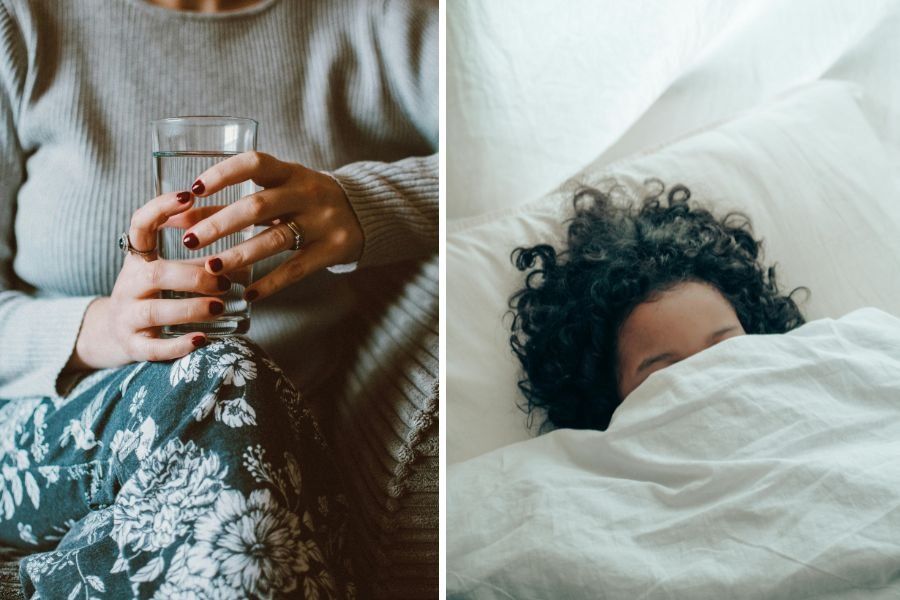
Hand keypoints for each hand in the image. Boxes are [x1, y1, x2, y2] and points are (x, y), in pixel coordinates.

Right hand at [66, 191, 232, 370]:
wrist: (113, 334)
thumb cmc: (154, 295)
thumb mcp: (169, 271)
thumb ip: (200, 260)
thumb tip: (248, 251)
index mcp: (138, 260)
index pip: (139, 226)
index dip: (160, 208)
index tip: (188, 195)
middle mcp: (128, 285)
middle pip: (155, 275)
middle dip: (192, 276)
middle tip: (224, 280)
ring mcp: (127, 317)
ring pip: (154, 311)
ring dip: (190, 308)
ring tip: (219, 307)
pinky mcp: (133, 347)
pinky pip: (153, 348)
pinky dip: (178, 345)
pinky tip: (201, 340)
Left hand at [175, 151, 363, 302]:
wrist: (365, 212)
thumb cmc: (305, 200)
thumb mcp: (277, 192)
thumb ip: (232, 202)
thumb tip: (181, 218)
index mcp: (290, 172)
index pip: (254, 163)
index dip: (223, 174)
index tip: (194, 190)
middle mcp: (308, 193)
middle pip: (258, 206)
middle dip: (220, 224)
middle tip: (189, 240)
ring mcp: (323, 222)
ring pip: (275, 240)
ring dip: (239, 255)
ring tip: (211, 268)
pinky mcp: (333, 249)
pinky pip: (297, 268)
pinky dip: (271, 283)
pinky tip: (249, 294)